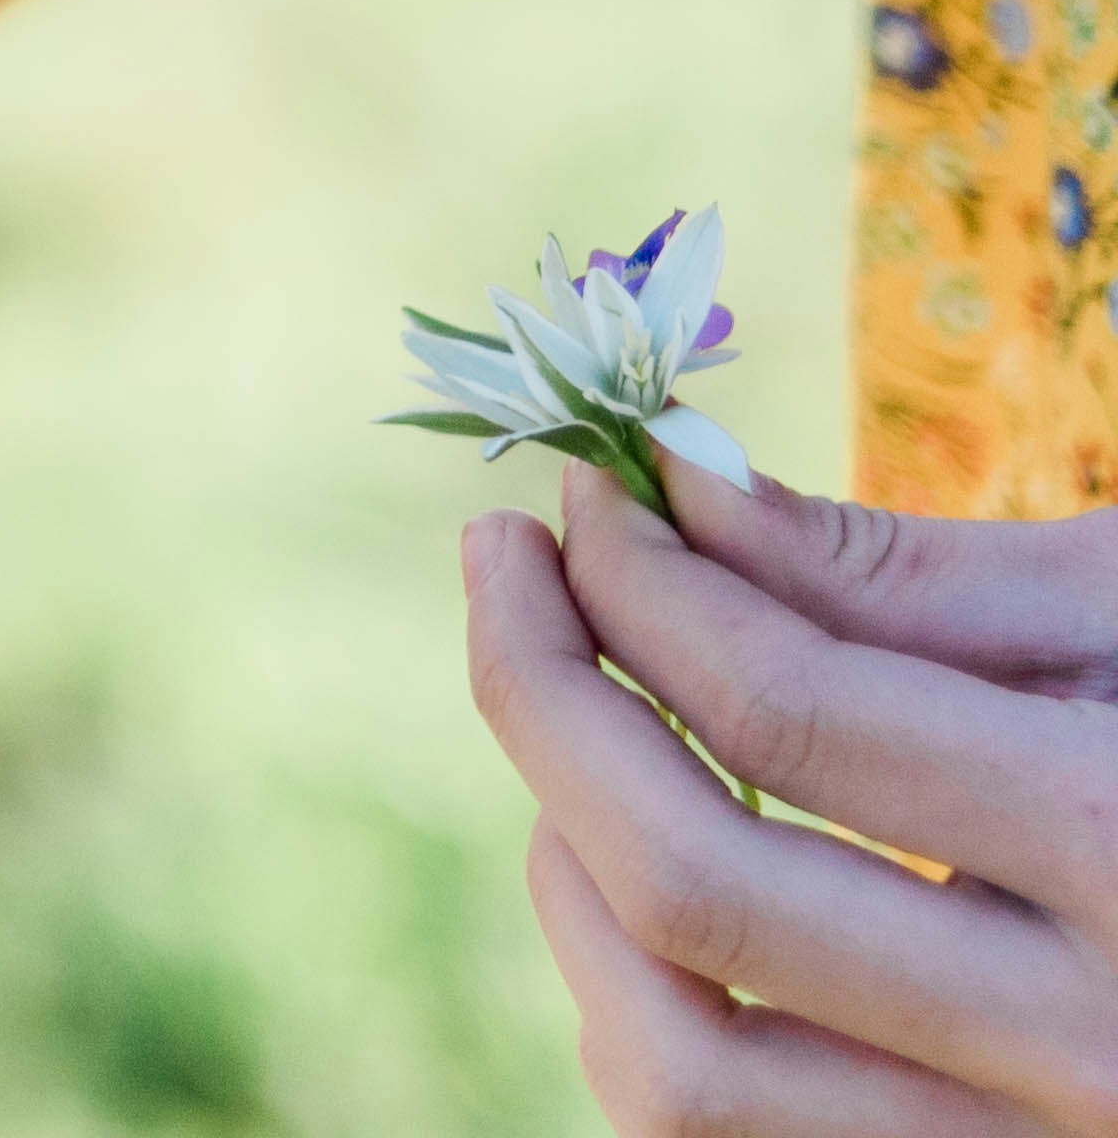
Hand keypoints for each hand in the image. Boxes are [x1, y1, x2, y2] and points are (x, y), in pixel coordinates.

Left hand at [468, 460, 1117, 1123]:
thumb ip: (901, 572)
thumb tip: (669, 493)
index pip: (790, 709)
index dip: (638, 575)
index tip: (582, 491)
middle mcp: (1098, 1053)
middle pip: (695, 888)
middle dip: (544, 694)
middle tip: (506, 558)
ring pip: (681, 1074)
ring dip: (564, 875)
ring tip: (573, 725)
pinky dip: (637, 1003)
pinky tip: (642, 869)